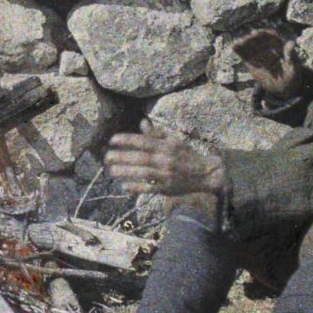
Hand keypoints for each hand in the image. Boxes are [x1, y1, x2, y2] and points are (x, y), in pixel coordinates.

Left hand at [101, 132, 223, 197]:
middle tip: (106, 156)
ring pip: (143, 173)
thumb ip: (156, 134)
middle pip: (140, 157)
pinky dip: (136, 187)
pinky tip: (124, 186)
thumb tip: (142, 123)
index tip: (112, 140)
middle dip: (121, 156)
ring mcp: (166, 175)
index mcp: (166, 146)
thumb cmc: (187, 155)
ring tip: (111, 170)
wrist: (206, 173)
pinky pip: (149, 188)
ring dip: (125, 172)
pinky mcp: (167, 188)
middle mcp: (166, 159)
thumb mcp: (174, 141)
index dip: (127, 140)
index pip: (143, 141)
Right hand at [230, 27, 305, 97]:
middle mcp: (267, 45)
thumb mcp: (294, 66)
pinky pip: (244, 53)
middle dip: (252, 37)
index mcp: (279, 44)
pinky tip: (234, 46)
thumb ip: (292, 55)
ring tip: (238, 43)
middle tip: (247, 38)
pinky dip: (239, 49)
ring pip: (250, 44)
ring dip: (244, 42)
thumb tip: (292, 43)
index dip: (264, 34)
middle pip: (258, 38)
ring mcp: (258, 52)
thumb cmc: (291, 75)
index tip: (257, 33)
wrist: (283, 87)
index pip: (271, 36)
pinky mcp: (251, 60)